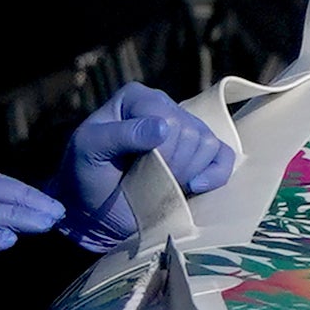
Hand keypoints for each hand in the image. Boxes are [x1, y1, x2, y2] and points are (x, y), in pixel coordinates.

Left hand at [57, 83, 236, 248]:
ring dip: (187, 172)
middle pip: (190, 132)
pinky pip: (224, 157)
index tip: (135, 167)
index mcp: (138, 98)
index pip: (168, 118)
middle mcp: (165, 107)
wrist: (93, 211)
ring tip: (162, 182)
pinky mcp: (200, 156)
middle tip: (147, 178)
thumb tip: (163, 126)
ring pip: (208, 144)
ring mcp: (186, 129)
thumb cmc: (85, 176)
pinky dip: (216, 174)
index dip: (159, 150)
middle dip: (172, 164)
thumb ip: (120, 134)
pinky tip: (195, 186)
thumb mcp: (89, 150)